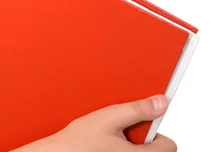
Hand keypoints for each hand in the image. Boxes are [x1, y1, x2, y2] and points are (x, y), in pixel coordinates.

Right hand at [13, 95, 176, 151]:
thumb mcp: (109, 117)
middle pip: (154, 151)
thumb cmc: (78, 142)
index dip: (157, 130)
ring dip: (129, 145)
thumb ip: (138, 109)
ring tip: (108, 137)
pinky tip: (102, 145)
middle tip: (120, 130)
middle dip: (141, 138)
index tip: (143, 122)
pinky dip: (118, 150)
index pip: (170, 146)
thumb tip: (161, 102)